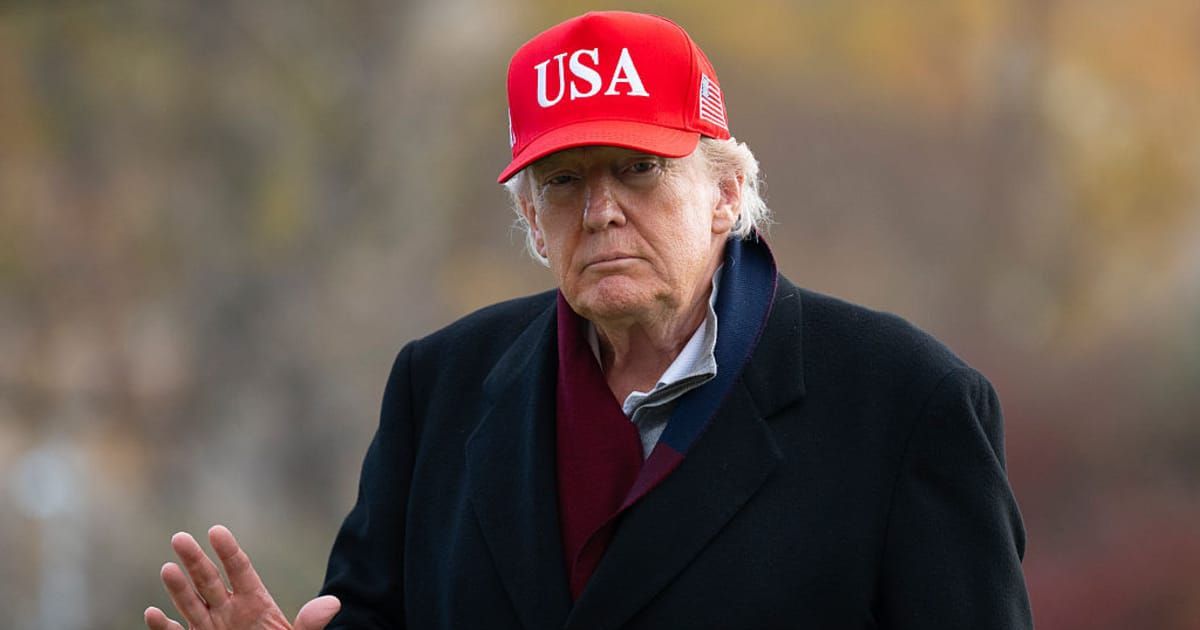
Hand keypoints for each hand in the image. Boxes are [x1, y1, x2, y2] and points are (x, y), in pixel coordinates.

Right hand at [144, 524, 340, 629]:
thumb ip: (309, 623)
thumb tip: (334, 603)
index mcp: (255, 603)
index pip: (240, 570)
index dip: (229, 551)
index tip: (216, 530)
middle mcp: (229, 611)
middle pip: (210, 580)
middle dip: (195, 560)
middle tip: (179, 537)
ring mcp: (212, 628)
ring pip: (191, 604)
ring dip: (178, 588)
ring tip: (167, 567)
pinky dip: (163, 626)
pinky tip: (152, 612)